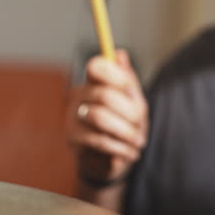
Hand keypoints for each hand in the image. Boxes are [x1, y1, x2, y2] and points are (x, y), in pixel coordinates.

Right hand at [67, 50, 147, 180]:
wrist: (111, 160)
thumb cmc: (123, 125)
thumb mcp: (133, 102)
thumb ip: (128, 81)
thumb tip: (120, 54)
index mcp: (94, 82)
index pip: (95, 67)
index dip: (115, 75)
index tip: (130, 90)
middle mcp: (79, 96)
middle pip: (104, 95)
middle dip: (130, 113)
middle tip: (141, 125)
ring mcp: (73, 117)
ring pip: (100, 118)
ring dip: (126, 132)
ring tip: (138, 142)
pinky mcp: (73, 140)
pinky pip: (99, 140)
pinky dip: (120, 148)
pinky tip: (129, 153)